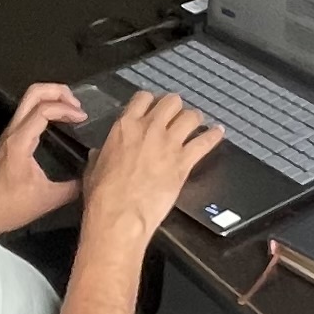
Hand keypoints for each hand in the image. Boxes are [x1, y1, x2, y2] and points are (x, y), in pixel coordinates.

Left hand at [0, 85, 86, 233]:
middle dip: (58, 91)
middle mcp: (13, 131)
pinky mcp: (10, 139)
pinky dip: (46, 108)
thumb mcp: (48, 199)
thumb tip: (93, 174)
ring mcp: (9, 133)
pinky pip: (28, 111)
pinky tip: (60, 121)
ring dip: (52, 97)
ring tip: (72, 110)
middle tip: (77, 105)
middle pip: (33, 93)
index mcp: (20, 142)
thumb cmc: (12, 206)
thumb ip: (74, 186)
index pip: (43, 110)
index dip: (66, 109)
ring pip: (28, 99)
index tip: (83, 118)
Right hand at [82, 89, 225, 244]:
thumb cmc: (103, 195)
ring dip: (194, 118)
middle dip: (175, 107)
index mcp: (125, 127)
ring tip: (196, 123)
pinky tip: (219, 132)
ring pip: (191, 116)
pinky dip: (214, 136)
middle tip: (176, 115)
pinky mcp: (184, 161)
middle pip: (171, 102)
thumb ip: (101, 155)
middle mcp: (149, 128)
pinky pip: (205, 141)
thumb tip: (100, 153)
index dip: (151, 101)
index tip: (154, 107)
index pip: (143, 98)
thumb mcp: (94, 168)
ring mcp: (169, 143)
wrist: (120, 215)